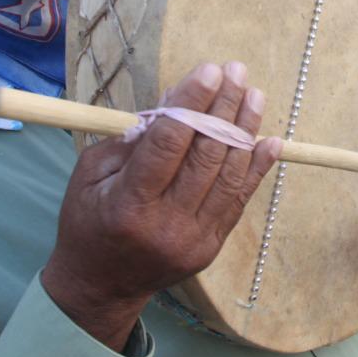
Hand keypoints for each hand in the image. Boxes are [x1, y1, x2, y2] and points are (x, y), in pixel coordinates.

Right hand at [42, 61, 281, 350]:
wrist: (100, 286)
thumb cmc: (87, 220)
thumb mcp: (90, 175)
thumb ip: (129, 141)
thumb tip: (173, 102)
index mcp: (128, 203)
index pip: (168, 143)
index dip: (192, 103)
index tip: (209, 70)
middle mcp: (165, 223)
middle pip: (205, 155)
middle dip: (224, 107)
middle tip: (236, 72)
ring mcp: (192, 238)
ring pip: (228, 176)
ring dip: (246, 131)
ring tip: (255, 96)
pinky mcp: (210, 246)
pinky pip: (238, 200)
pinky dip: (256, 168)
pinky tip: (270, 140)